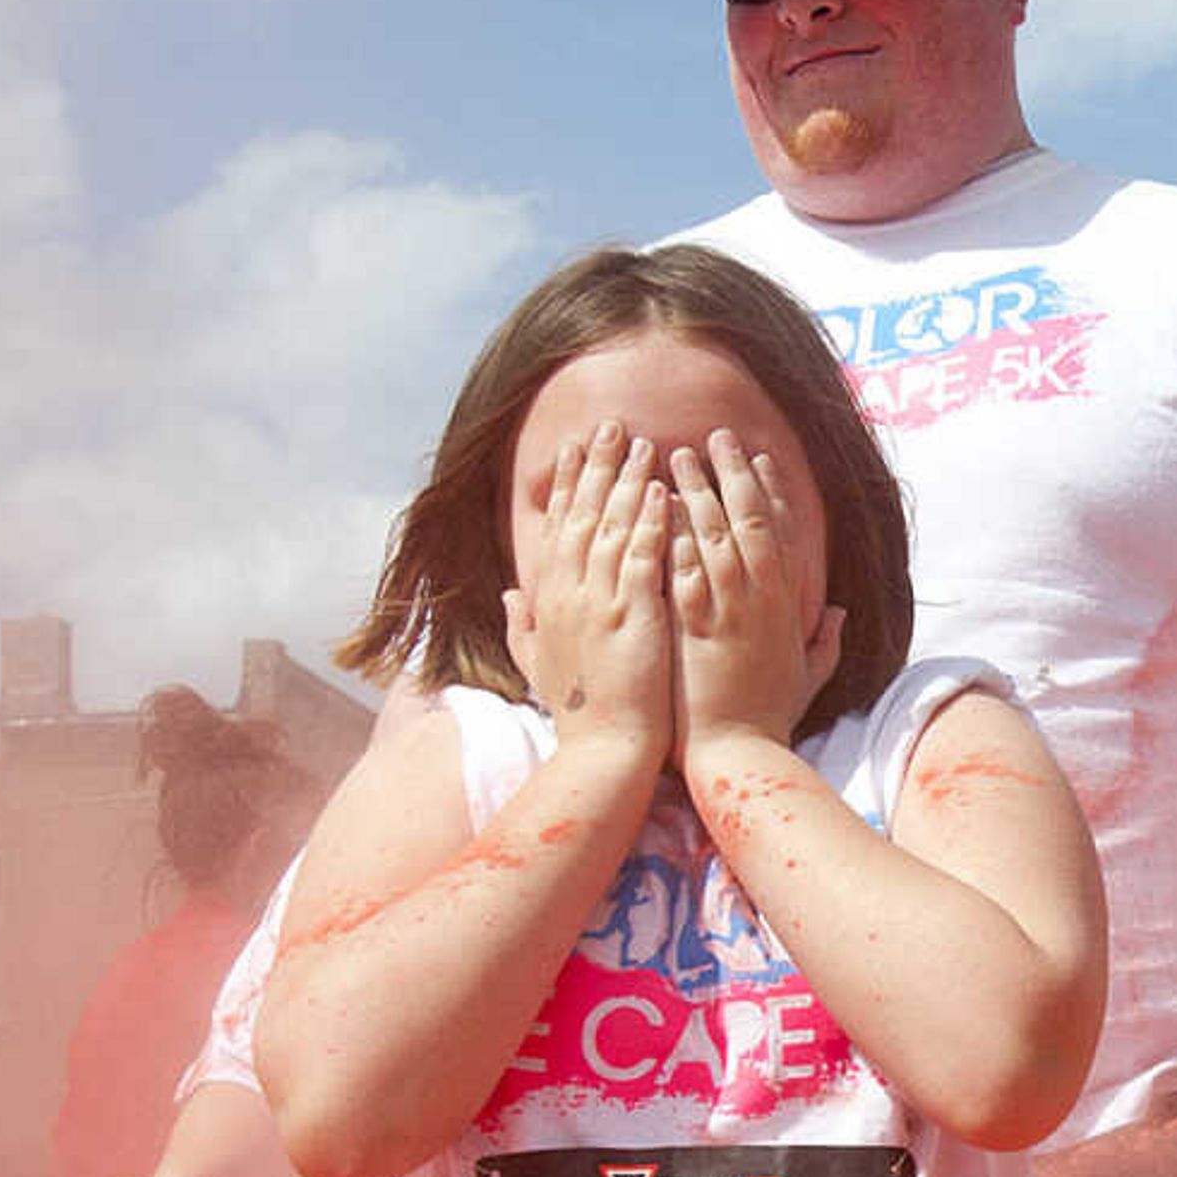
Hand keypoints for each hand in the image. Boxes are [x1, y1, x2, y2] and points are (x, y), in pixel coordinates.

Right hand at [503, 422, 674, 754]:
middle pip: (582, 514)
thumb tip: (513, 595)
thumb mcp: (538, 664)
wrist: (603, 753)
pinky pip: (642, 558)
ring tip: (643, 442)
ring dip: (627, 480)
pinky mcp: (632, 617)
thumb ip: (523, 625)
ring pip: (612, 526)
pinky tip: (662, 491)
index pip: (559, 527)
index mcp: (550, 600)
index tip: (578, 448)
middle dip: (598, 466)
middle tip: (612, 424)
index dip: (569, 484)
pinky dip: (650, 522)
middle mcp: (568, 593)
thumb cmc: (580, 715)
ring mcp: (599, 602)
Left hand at [666, 431, 841, 761]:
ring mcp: (730, 610)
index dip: (773, 492)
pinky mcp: (695, 626)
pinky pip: (682, 567)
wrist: (738, 756)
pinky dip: (671, 532)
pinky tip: (656, 503)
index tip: (760, 459)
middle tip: (716, 436)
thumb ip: (827, 642)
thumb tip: (840, 611)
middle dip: (733, 473)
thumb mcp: (808, 678)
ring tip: (676, 453)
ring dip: (697, 489)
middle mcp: (763, 600)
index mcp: (789, 607)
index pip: (784, 533)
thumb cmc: (769, 721)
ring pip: (715, 534)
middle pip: (751, 519)